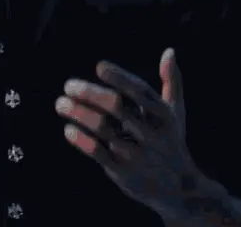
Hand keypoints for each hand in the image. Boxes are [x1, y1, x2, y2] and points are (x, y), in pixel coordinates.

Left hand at [55, 49, 199, 218]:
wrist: (180, 190)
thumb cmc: (171, 140)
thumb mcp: (175, 112)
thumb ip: (171, 81)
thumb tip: (169, 51)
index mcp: (163, 114)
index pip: (139, 91)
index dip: (120, 78)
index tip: (99, 67)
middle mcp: (151, 133)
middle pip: (117, 108)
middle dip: (90, 94)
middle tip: (68, 85)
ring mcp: (137, 154)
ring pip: (104, 130)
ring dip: (79, 114)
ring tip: (60, 103)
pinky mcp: (124, 172)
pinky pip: (99, 154)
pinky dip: (82, 141)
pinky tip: (68, 129)